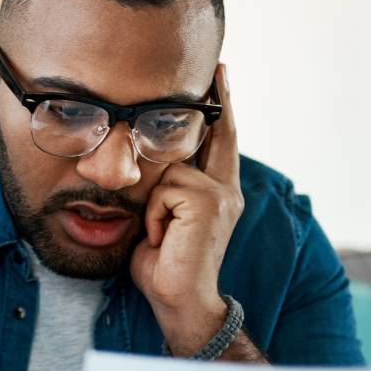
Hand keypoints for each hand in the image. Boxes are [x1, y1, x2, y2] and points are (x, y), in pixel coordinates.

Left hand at [130, 65, 243, 351]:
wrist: (179, 302)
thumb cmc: (162, 265)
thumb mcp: (161, 218)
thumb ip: (165, 189)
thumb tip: (145, 159)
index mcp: (219, 192)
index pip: (222, 141)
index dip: (222, 107)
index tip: (220, 72)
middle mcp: (226, 189)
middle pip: (215, 134)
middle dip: (215, 102)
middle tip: (216, 68)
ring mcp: (221, 195)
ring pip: (169, 168)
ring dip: (153, 202)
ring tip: (159, 232)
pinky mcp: (209, 202)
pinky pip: (164, 189)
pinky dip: (152, 215)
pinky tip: (160, 237)